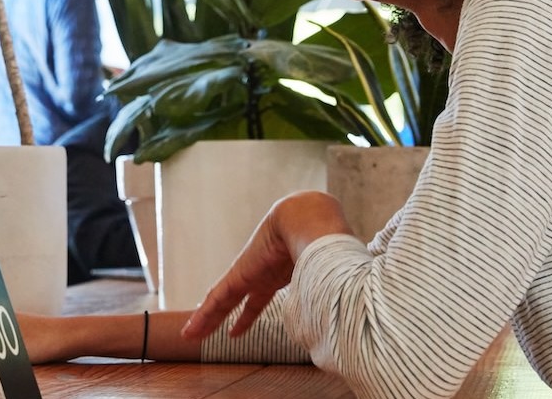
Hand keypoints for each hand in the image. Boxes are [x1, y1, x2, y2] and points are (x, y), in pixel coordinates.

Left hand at [181, 191, 351, 340]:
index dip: (250, 313)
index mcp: (281, 273)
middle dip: (227, 316)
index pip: (261, 297)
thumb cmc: (326, 238)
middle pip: (239, 300)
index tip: (240, 326)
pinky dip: (204, 316)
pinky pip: (217, 300)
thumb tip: (360, 305)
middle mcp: (261, 274)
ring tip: (191, 334)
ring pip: (222, 302)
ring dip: (207, 320)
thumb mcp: (329, 271)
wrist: (308, 217)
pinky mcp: (238, 276)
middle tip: (214, 332)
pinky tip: (191, 330)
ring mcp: (248, 274)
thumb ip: (337, 289)